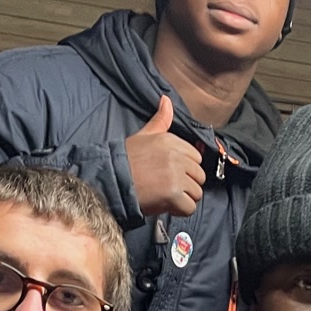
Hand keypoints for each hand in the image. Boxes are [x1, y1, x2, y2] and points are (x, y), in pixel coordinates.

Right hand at [123, 94, 204, 217]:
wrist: (111, 182)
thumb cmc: (126, 161)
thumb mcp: (144, 136)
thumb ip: (160, 120)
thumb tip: (166, 99)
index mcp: (171, 140)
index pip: (196, 158)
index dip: (185, 170)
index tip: (169, 174)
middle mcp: (176, 156)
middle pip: (199, 176)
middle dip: (187, 185)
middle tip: (167, 187)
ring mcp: (175, 175)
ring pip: (197, 193)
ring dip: (184, 199)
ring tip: (165, 196)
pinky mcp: (173, 193)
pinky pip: (190, 207)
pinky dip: (180, 210)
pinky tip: (166, 205)